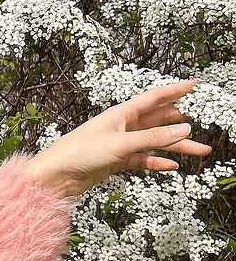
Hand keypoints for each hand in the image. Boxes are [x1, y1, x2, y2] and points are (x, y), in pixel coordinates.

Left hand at [22, 78, 211, 199]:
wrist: (57, 175)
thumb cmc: (81, 152)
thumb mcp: (122, 144)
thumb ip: (154, 138)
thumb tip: (184, 129)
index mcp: (122, 113)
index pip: (154, 98)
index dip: (175, 90)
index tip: (195, 84)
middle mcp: (123, 126)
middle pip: (158, 121)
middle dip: (180, 122)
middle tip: (202, 121)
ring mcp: (121, 144)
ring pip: (155, 143)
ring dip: (176, 146)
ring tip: (201, 151)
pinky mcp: (117, 161)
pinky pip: (143, 160)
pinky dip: (157, 162)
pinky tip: (172, 166)